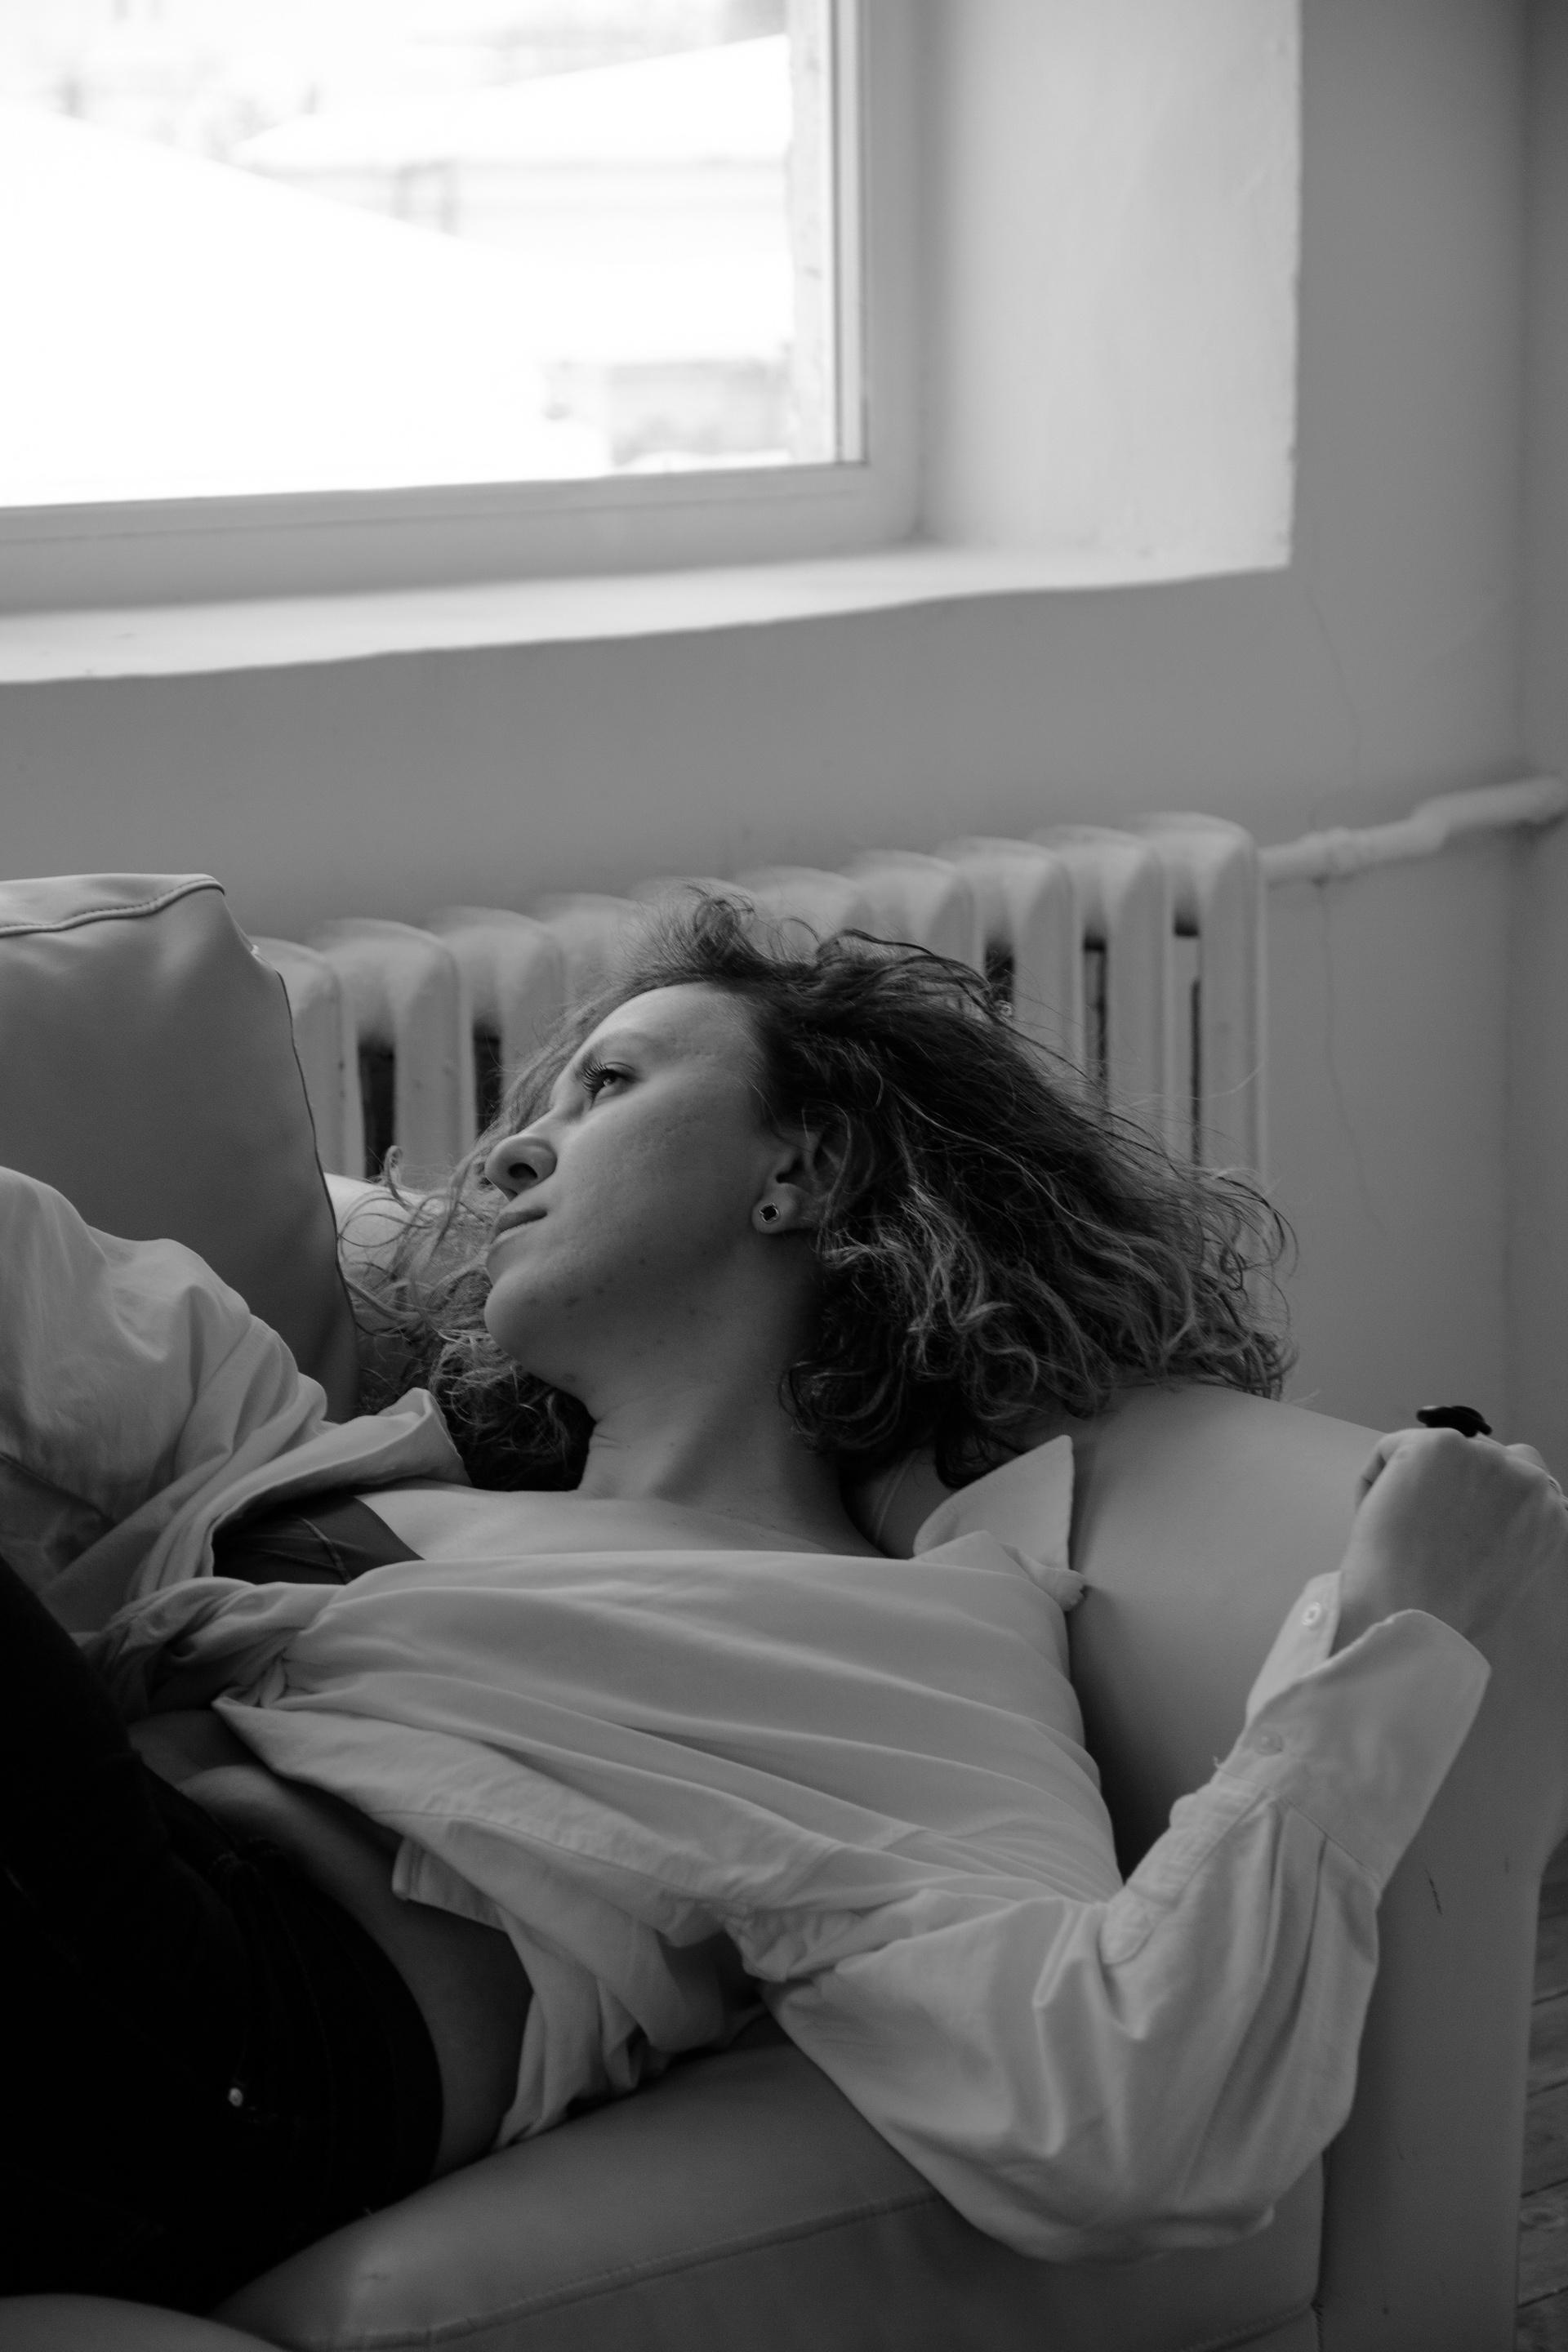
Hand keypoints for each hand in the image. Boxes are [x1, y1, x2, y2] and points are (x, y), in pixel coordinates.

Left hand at [1333, 1426, 1567, 1660]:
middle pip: (1473, 1452)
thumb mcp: (1502, 1576)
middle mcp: (1527, 1479)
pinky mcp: (1437, 1445)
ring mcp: (1483, 1457)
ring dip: (1407, 1483)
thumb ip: (1503, 1537)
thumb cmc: (1445, 1611)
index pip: (1518, 1472)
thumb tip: (1475, 1519)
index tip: (1448, 1516)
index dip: (1476, 1488)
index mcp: (1548, 1513)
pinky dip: (1372, 1480)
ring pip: (1429, 1451)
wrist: (1409, 1612)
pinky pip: (1389, 1448)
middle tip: (1415, 1526)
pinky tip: (1377, 1519)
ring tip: (1398, 1533)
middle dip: (1442, 1479)